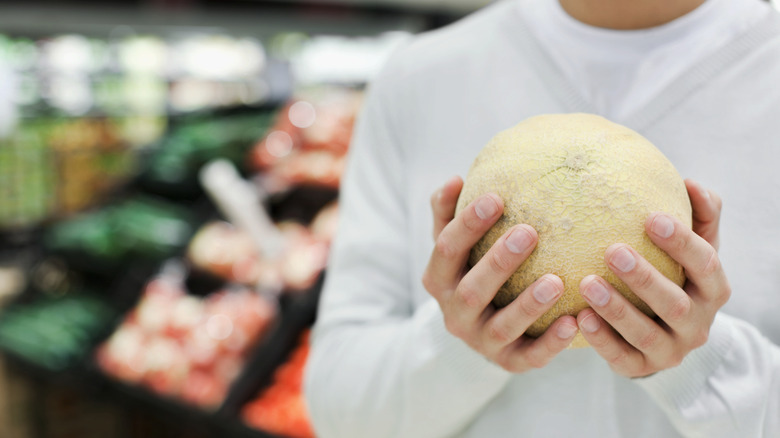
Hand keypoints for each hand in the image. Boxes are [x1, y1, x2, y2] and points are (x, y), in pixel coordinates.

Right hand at [422, 176, 578, 372]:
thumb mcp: (455, 245)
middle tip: (529, 232)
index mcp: (438, 279)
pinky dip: (551, 342)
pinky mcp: (509, 362)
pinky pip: (530, 357)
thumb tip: (455, 179)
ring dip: (527, 304)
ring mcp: (481, 341)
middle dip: (498, 262)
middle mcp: (454, 314)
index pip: (446, 250)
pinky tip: (574, 322)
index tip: (496, 197)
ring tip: (556, 281)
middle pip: (471, 290)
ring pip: (501, 327)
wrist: (478, 330)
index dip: (468, 225)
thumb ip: (449, 213)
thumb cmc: (471, 270)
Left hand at [576, 179, 728, 377]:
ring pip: (646, 333)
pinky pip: (622, 358)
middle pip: (675, 303)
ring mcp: (671, 350)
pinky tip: (579, 317)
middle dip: (645, 278)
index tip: (651, 218)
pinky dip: (601, 339)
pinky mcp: (642, 368)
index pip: (705, 264)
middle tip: (612, 251)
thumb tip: (690, 183)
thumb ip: (698, 216)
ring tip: (587, 283)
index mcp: (713, 289)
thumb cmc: (674, 274)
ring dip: (616, 308)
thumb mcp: (690, 248)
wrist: (664, 332)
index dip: (681, 242)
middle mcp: (697, 324)